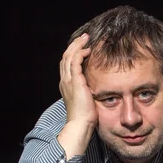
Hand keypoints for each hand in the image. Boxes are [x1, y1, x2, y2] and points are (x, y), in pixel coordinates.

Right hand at [57, 34, 95, 158]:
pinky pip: (75, 62)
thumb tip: (97, 87)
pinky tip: (88, 50)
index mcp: (67, 85)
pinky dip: (80, 53)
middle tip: (85, 38)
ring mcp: (68, 81)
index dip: (73, 53)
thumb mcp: (87, 100)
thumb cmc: (86, 117)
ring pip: (68, 56)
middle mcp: (65, 81)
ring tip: (86, 39)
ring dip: (77, 45)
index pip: (67, 64)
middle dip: (75, 45)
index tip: (83, 47)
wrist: (80, 125)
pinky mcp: (75, 81)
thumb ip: (89, 91)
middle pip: (65, 57)